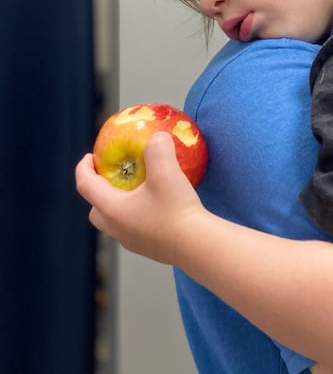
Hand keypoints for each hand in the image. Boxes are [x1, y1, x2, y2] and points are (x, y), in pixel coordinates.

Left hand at [75, 132, 203, 263]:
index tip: (89, 156)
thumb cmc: (176, 210)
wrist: (197, 246)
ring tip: (138, 189)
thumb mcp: (166, 172)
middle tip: (113, 175)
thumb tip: (156, 137)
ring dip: (119, 203)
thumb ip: (158, 149)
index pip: (86, 186)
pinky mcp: (150, 248)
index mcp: (113, 209)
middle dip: (99, 190)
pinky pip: (135, 227)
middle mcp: (118, 228)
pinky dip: (138, 213)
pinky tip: (159, 204)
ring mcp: (133, 241)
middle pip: (96, 208)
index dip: (83, 168)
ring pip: (115, 220)